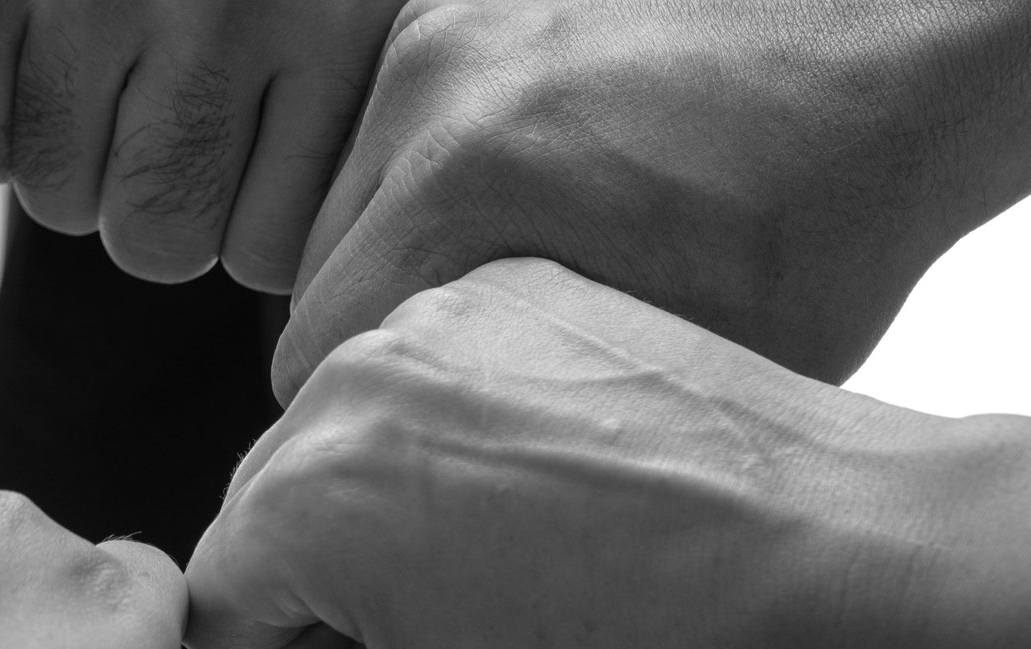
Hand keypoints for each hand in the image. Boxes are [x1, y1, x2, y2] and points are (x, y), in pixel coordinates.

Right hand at [0, 0, 403, 291]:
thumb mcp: (362, 1)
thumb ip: (343, 108)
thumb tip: (323, 276)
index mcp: (334, 23)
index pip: (268, 247)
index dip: (247, 222)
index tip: (251, 166)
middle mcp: (221, 13)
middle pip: (155, 238)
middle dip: (154, 206)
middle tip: (162, 129)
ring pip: (60, 197)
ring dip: (72, 164)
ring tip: (99, 81)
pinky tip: (34, 56)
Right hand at [186, 258, 1030, 648]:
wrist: (812, 540)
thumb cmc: (652, 626)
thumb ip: (331, 630)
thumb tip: (301, 621)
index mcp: (314, 498)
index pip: (219, 582)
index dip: (266, 630)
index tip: (312, 639)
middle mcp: (351, 384)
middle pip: (264, 488)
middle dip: (310, 552)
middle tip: (392, 606)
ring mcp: (425, 321)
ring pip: (337, 414)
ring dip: (367, 474)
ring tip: (467, 532)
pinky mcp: (494, 287)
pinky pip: (416, 355)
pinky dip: (438, 407)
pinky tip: (513, 462)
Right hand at [272, 0, 1030, 399]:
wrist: (894, 51)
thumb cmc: (822, 205)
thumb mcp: (675, 363)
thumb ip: (517, 409)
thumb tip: (430, 470)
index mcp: (467, 180)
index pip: (310, 342)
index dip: (352, 413)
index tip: (401, 434)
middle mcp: (433, 84)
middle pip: (309, 265)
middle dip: (370, 327)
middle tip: (464, 361)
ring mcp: (442, 27)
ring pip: (338, 188)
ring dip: (391, 242)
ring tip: (498, 268)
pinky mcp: (460, 2)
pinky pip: (388, 121)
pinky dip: (426, 167)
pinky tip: (518, 190)